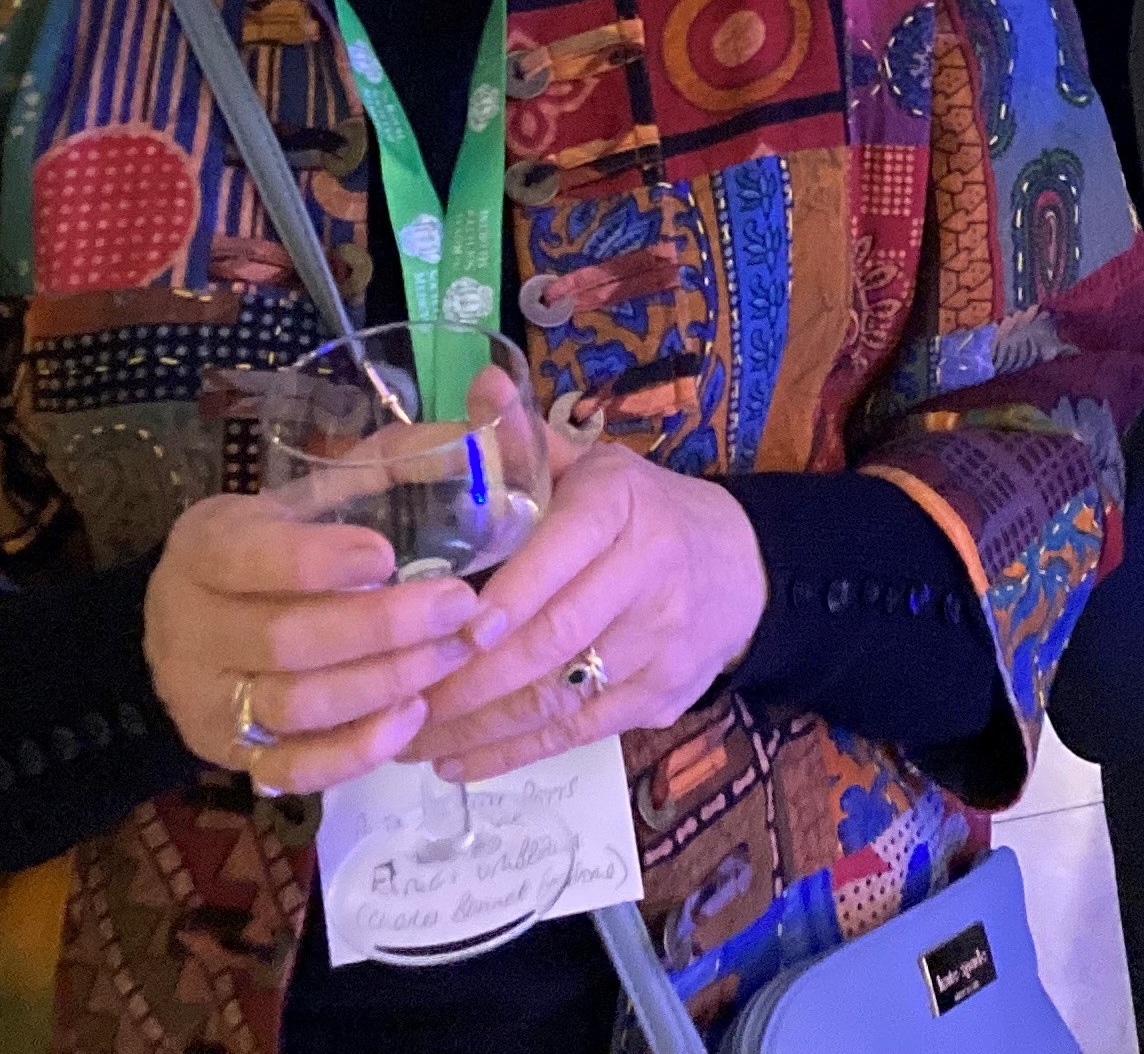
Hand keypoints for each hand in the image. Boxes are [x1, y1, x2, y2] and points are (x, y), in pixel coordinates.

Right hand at [143, 492, 495, 795]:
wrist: (201, 620)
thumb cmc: (277, 544)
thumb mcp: (312, 492)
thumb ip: (388, 462)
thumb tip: (481, 424)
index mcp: (204, 548)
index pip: (250, 557)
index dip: (320, 560)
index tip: (387, 555)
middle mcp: (189, 630)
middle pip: (285, 639)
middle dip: (383, 627)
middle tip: (459, 607)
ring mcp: (206, 702)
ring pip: (295, 707)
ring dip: (385, 683)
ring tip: (453, 653)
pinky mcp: (231, 758)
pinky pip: (293, 769)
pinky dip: (357, 749)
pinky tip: (413, 713)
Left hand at [407, 441, 769, 780]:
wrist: (743, 567)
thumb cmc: (642, 513)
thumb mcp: (594, 467)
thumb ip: (527, 440)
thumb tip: (479, 383)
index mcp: (624, 503)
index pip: (567, 549)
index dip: (514, 593)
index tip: (456, 628)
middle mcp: (651, 571)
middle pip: (558, 636)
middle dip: (474, 677)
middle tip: (400, 698)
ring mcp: (662, 642)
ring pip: (562, 695)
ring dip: (479, 725)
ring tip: (407, 738)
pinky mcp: (662, 697)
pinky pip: (578, 734)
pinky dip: (512, 753)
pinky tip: (456, 761)